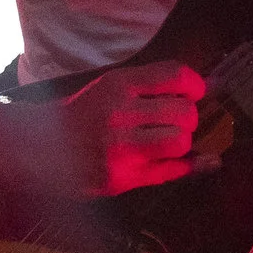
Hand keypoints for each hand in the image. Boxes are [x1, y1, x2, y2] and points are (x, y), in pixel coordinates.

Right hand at [49, 61, 207, 196]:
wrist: (43, 148)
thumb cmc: (84, 114)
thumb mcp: (111, 87)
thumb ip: (154, 85)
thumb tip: (208, 86)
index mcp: (118, 85)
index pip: (175, 75)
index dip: (195, 85)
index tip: (194, 93)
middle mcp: (120, 113)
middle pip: (184, 111)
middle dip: (189, 118)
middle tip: (178, 122)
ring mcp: (122, 147)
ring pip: (181, 142)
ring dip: (182, 143)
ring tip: (168, 142)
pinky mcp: (123, 176)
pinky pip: (171, 170)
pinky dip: (188, 166)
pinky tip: (191, 162)